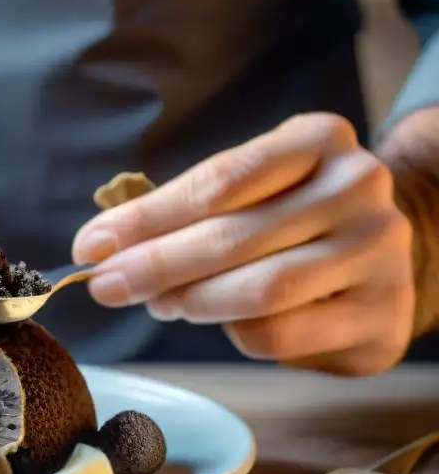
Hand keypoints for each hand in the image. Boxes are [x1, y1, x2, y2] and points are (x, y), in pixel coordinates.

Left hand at [72, 113, 415, 375]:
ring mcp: (378, 253)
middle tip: (106, 287)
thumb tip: (98, 247)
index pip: (217, 183)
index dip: (146, 219)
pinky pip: (282, 334)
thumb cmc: (288, 216)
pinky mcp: (382, 315)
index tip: (91, 246)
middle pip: (233, 237)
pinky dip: (234, 332)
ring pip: (261, 289)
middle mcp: (359, 188)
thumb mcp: (244, 191)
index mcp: (318, 140)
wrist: (379, 254)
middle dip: (155, 267)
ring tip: (159, 303)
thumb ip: (180, 210)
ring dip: (191, 301)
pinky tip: (219, 322)